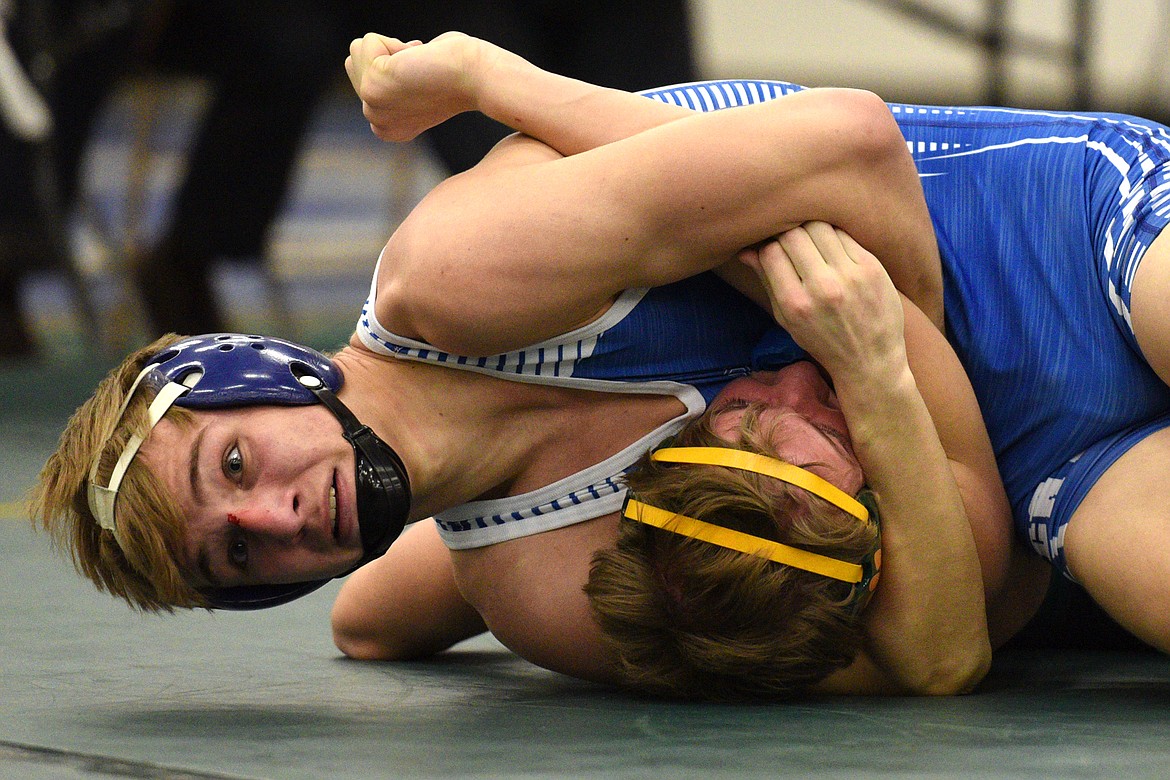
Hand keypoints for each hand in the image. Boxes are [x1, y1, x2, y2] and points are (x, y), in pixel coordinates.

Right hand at [345, 32, 491, 142]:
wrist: (477, 77)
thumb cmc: (458, 71)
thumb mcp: (415, 80)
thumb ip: (392, 78)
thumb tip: (367, 59)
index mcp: (389, 127)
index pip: (363, 74)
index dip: (393, 63)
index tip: (422, 77)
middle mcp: (378, 124)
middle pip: (354, 61)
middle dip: (387, 54)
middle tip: (421, 70)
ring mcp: (372, 109)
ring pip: (358, 49)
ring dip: (390, 47)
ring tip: (418, 66)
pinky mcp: (372, 89)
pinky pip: (368, 42)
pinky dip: (393, 42)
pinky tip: (417, 60)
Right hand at [740, 221, 906, 387]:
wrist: (870, 360)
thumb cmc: (823, 341)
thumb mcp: (787, 320)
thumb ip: (768, 282)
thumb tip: (747, 251)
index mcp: (796, 304)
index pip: (772, 252)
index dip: (768, 245)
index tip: (773, 249)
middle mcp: (822, 288)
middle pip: (794, 234)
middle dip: (787, 234)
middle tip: (792, 243)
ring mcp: (850, 276)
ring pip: (820, 227)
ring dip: (810, 230)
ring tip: (812, 242)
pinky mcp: (872, 268)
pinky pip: (845, 235)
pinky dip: (834, 236)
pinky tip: (833, 248)